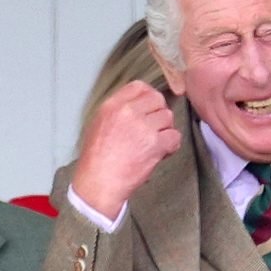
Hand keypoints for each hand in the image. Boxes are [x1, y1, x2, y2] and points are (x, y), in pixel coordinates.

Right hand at [71, 80, 180, 219]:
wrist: (98, 183)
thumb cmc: (96, 161)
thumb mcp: (98, 126)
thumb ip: (117, 112)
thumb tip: (138, 107)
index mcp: (112, 106)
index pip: (139, 87)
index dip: (149, 96)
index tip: (150, 108)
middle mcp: (127, 112)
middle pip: (157, 100)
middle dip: (159, 114)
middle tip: (154, 129)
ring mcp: (142, 127)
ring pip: (168, 118)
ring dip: (165, 131)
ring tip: (153, 144)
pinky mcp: (154, 144)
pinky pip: (174, 137)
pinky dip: (171, 146)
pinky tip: (160, 154)